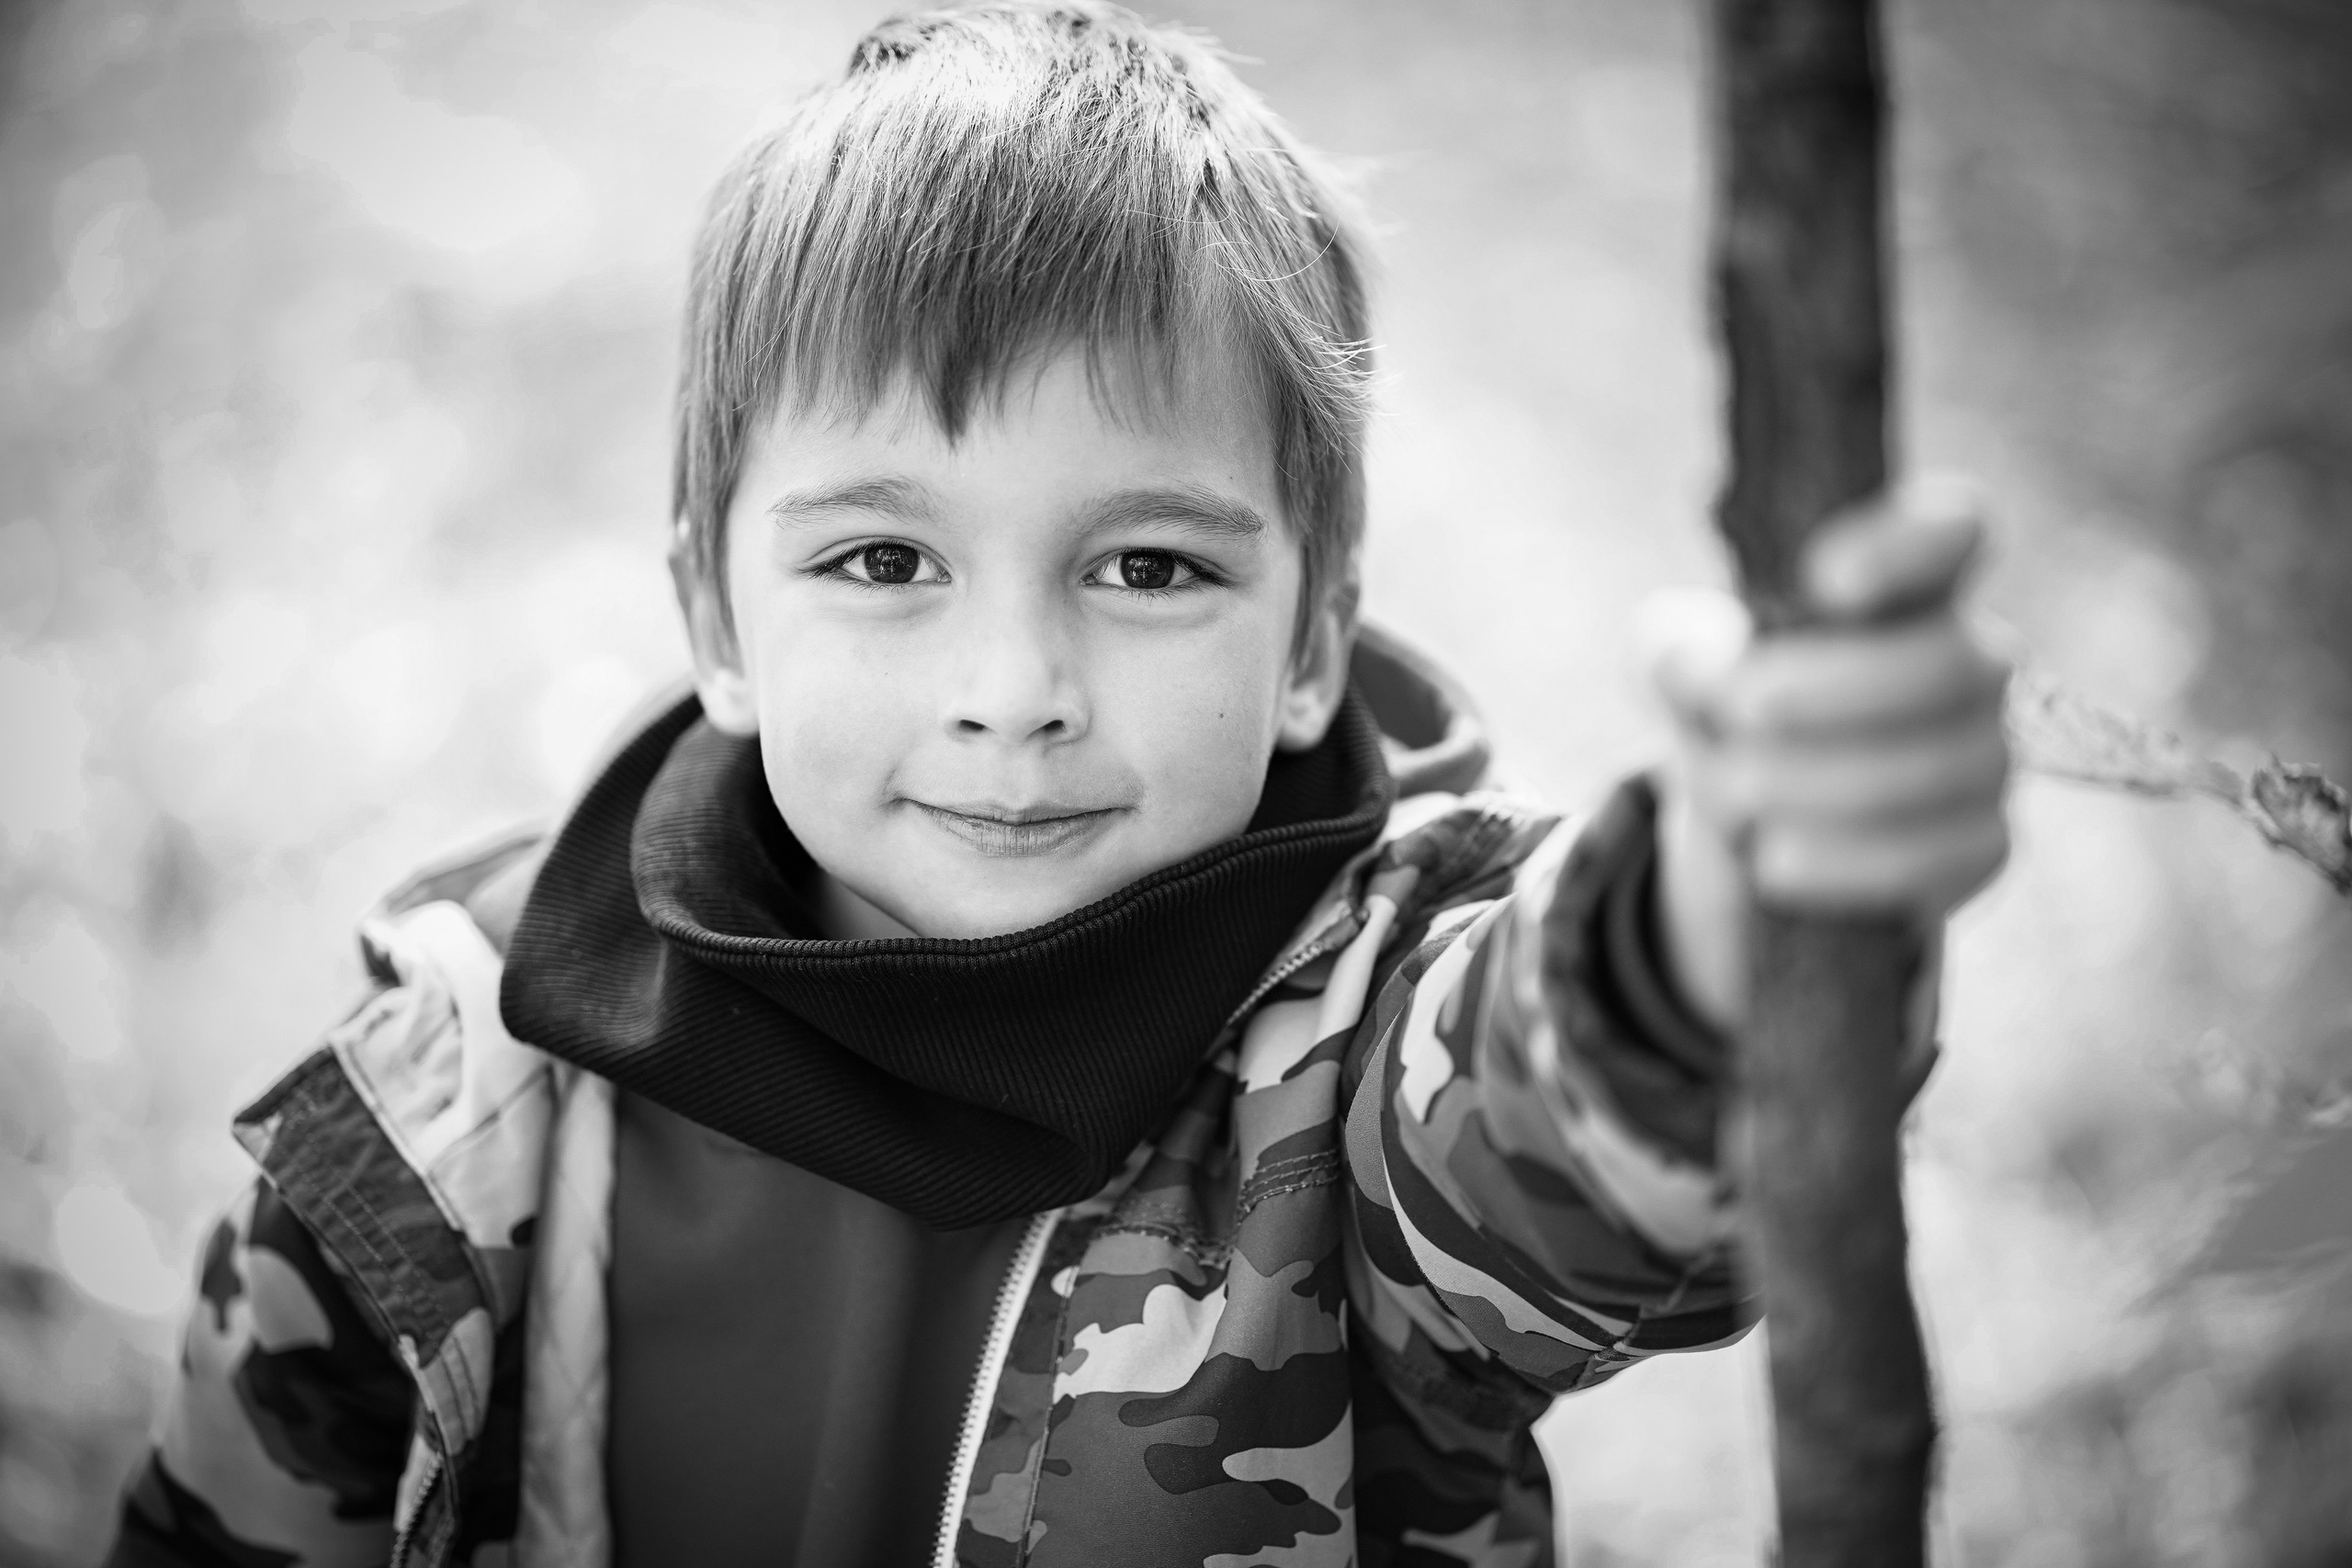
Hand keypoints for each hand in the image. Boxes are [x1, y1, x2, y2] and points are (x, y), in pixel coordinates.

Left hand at [1642, 481, 2012, 1033]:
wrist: (1754, 826)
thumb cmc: (1731, 712)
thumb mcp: (1680, 667)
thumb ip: (1674, 648)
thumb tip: (1695, 666)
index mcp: (1904, 591)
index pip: (1954, 530)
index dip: (1906, 545)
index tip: (1825, 576)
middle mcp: (1969, 662)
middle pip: (1947, 663)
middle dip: (1828, 689)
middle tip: (1741, 708)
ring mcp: (1987, 755)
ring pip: (1937, 768)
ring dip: (1814, 784)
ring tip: (1735, 798)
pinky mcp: (1983, 846)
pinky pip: (1936, 857)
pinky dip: (1843, 862)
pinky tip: (1777, 861)